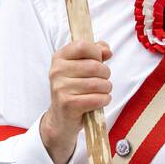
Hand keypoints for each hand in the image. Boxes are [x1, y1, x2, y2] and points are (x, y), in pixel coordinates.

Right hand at [40, 40, 112, 163]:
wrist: (61, 118)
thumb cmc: (75, 89)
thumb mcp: (81, 67)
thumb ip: (96, 53)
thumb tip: (107, 50)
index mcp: (59, 57)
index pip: (83, 45)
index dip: (97, 53)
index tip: (98, 61)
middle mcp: (57, 71)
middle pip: (95, 66)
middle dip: (105, 75)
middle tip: (102, 81)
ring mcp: (61, 88)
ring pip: (99, 84)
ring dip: (106, 89)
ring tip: (101, 92)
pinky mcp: (68, 104)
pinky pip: (97, 98)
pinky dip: (104, 100)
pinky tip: (99, 101)